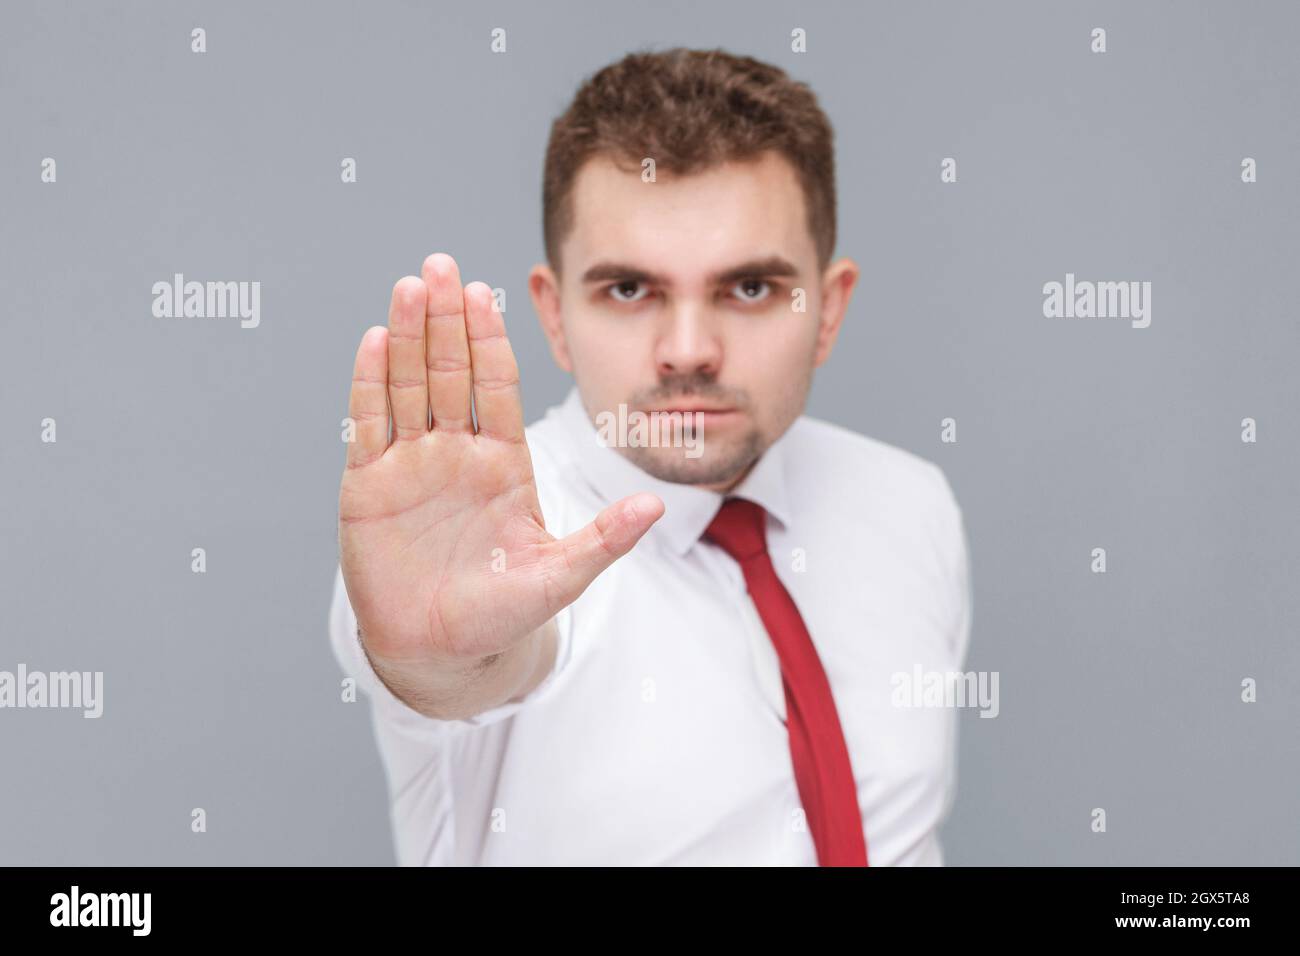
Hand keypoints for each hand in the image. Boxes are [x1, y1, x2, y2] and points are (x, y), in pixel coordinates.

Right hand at [338, 254, 662, 675]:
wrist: (441, 651)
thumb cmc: (502, 613)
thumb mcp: (559, 576)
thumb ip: (603, 540)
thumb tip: (656, 506)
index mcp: (503, 461)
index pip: (497, 387)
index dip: (489, 340)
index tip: (486, 292)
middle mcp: (456, 452)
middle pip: (449, 372)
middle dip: (446, 320)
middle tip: (439, 265)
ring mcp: (411, 464)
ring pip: (407, 387)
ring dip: (408, 337)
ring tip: (409, 287)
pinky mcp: (368, 486)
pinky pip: (369, 426)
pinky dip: (369, 384)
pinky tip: (373, 341)